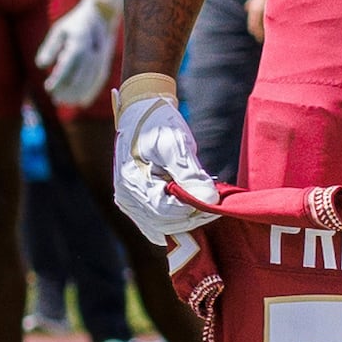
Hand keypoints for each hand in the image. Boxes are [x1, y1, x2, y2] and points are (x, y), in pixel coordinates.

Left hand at [34, 0, 122, 108]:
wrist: (102, 15)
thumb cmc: (75, 23)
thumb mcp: (59, 30)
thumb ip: (50, 48)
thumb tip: (40, 65)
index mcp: (78, 44)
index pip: (67, 67)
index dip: (58, 80)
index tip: (48, 89)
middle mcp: (91, 53)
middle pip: (79, 78)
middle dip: (66, 91)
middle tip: (54, 99)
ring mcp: (100, 59)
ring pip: (89, 82)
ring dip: (77, 94)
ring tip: (64, 102)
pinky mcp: (105, 63)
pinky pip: (99, 81)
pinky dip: (91, 92)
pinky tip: (82, 102)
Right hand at [111, 78, 219, 243]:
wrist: (141, 114)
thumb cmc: (159, 124)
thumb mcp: (176, 143)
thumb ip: (190, 174)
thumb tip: (210, 200)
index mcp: (133, 181)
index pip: (165, 211)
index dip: (193, 211)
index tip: (215, 203)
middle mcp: (126, 196)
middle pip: (163, 223)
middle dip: (191, 217)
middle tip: (214, 204)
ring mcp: (128, 202)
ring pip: (160, 227)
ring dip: (184, 220)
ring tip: (203, 204)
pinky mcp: (134, 203)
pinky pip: (155, 224)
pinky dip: (174, 221)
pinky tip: (189, 210)